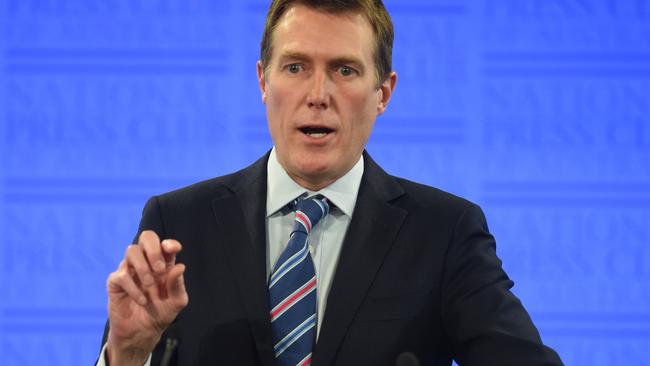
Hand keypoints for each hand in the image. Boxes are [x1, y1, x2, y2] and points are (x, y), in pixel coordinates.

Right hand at [105, 230, 188, 364]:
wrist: (142, 333)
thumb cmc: (161, 313)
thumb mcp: (176, 302)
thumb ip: (178, 285)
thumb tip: (180, 267)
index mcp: (163, 264)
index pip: (165, 245)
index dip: (169, 243)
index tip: (173, 250)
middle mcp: (146, 262)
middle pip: (146, 238)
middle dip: (153, 249)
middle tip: (160, 269)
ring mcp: (130, 270)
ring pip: (131, 251)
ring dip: (143, 267)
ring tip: (150, 285)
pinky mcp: (116, 282)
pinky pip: (121, 275)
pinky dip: (133, 288)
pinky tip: (142, 300)